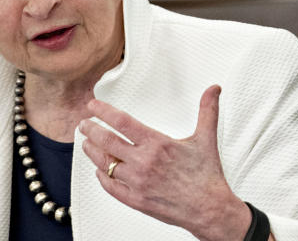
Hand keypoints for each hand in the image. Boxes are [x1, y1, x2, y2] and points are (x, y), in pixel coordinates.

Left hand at [79, 85, 251, 240]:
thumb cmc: (206, 176)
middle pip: (107, 141)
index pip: (122, 122)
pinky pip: (111, 187)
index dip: (103, 112)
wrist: (209, 209)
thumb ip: (207, 111)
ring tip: (86, 144)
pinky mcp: (136, 200)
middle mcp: (144, 162)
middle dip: (91, 130)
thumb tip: (213, 90)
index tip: (93, 106)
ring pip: (105, 164)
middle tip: (84, 124)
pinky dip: (102, 177)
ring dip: (92, 152)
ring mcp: (138, 182)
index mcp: (157, 144)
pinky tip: (99, 171)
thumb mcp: (206, 138)